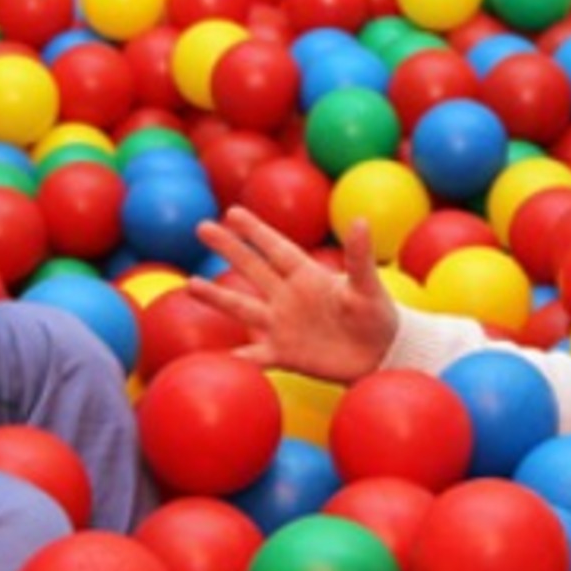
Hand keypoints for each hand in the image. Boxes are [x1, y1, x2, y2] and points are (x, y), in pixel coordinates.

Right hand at [187, 207, 398, 381]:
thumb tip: (361, 220)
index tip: (232, 212)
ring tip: (189, 285)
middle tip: (201, 227)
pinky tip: (213, 358)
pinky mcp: (283, 353)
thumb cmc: (378, 317)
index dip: (256, 231)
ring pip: (243, 307)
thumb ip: (359, 257)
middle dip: (228, 249)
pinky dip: (235, 358)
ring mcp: (282, 324)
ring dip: (217, 297)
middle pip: (252, 268)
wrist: (380, 357)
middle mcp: (288, 296)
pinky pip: (253, 355)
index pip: (276, 248)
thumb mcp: (369, 288)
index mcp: (308, 275)